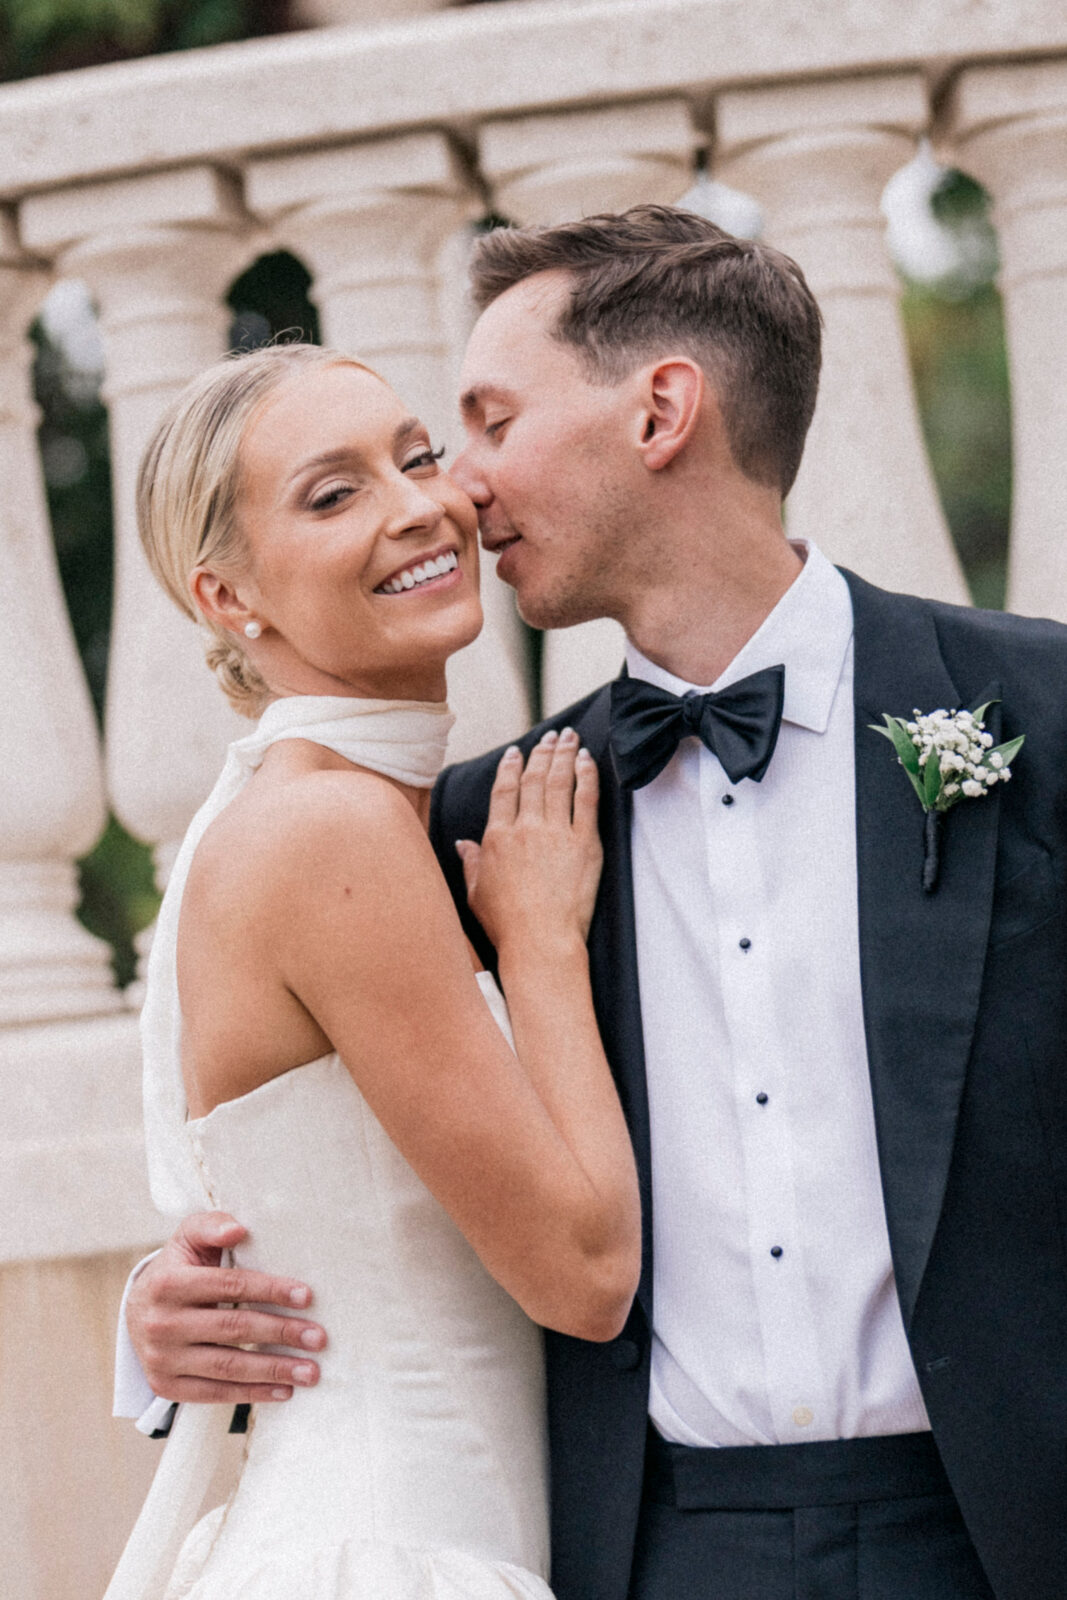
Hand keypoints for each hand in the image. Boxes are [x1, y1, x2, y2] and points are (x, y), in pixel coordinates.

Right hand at [127, 1211, 326, 1403]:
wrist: (137, 1311)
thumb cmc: (178, 1268)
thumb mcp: (188, 1238)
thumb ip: (211, 1225)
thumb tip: (238, 1229)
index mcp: (168, 1283)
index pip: (230, 1285)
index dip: (270, 1290)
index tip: (306, 1297)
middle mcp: (161, 1323)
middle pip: (233, 1328)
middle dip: (281, 1333)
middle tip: (318, 1338)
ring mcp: (161, 1359)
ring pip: (227, 1366)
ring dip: (274, 1370)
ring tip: (310, 1372)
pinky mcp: (165, 1386)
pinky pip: (214, 1394)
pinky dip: (252, 1394)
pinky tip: (283, 1391)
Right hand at [457, 728, 601, 956]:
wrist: (540, 941)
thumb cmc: (507, 925)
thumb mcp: (476, 893)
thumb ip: (471, 863)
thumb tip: (462, 844)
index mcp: (497, 838)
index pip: (504, 789)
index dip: (511, 766)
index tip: (517, 752)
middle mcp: (525, 828)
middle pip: (535, 779)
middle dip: (544, 751)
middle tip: (553, 734)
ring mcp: (556, 833)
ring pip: (560, 781)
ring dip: (565, 755)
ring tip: (571, 738)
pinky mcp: (584, 844)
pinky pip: (587, 800)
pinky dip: (588, 776)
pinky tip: (588, 760)